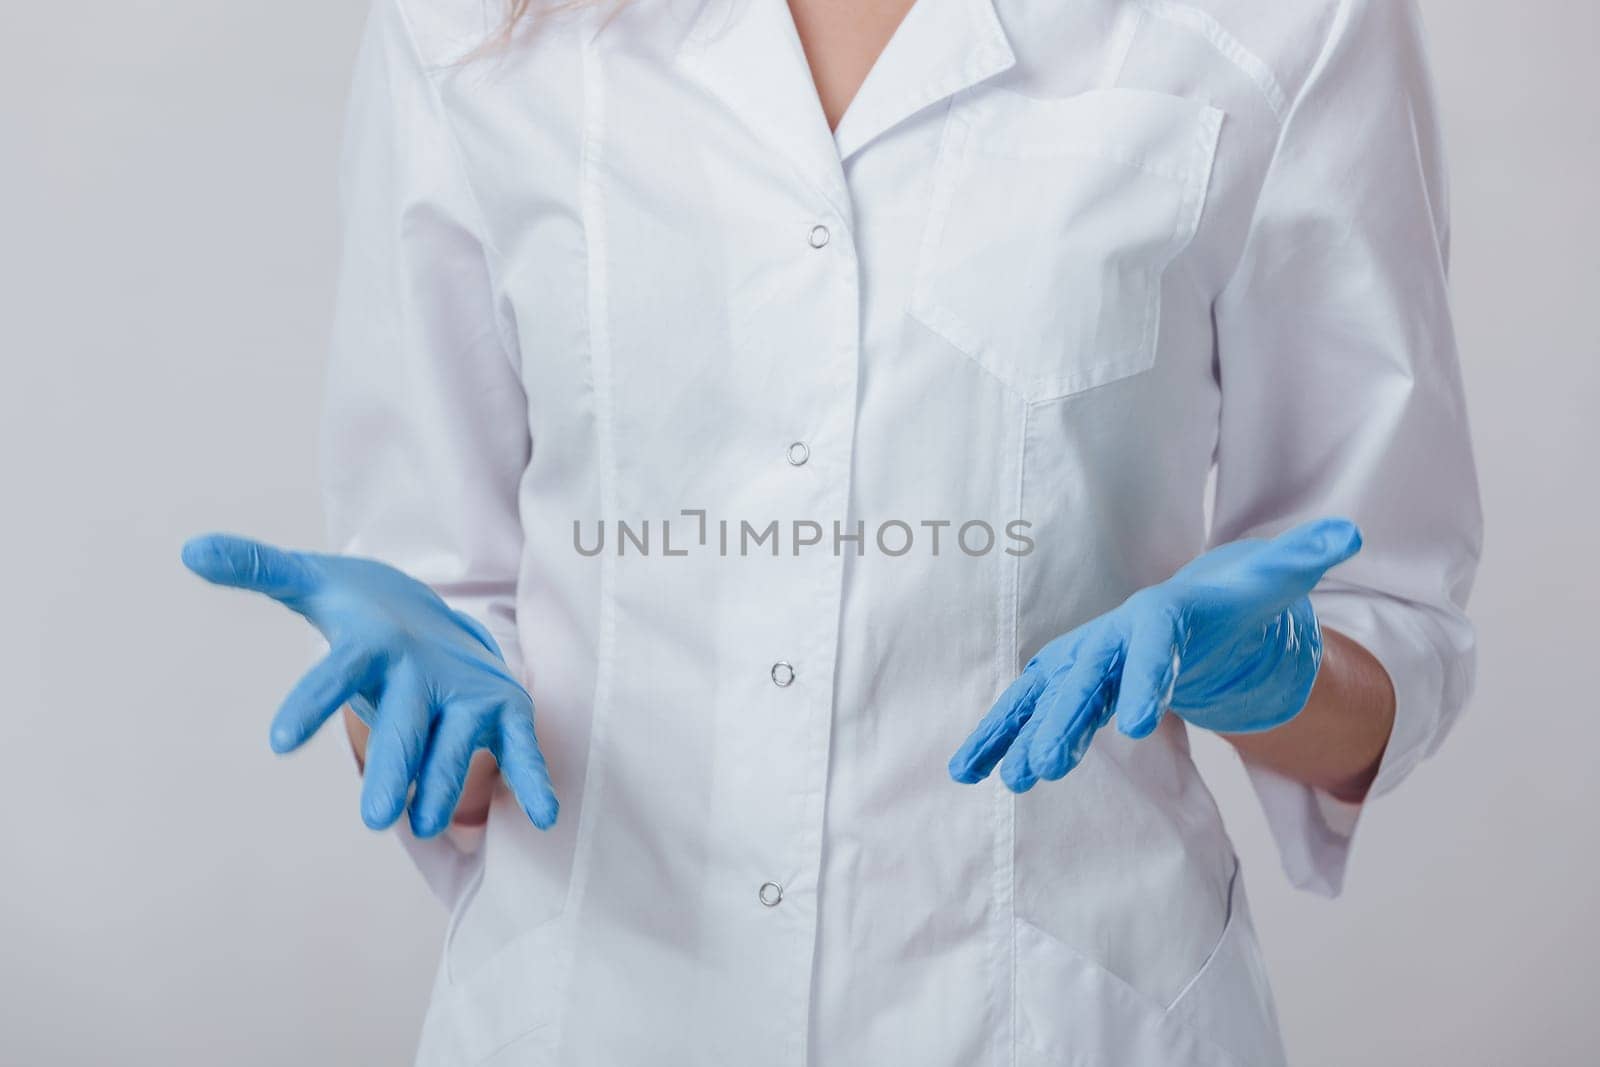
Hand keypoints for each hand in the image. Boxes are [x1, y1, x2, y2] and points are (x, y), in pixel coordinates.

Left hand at [182, 533, 557, 835]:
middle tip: (374, 818)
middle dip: (394, 769)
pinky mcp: (502, 709)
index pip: (337, 671)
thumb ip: (258, 570)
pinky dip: (534, 777)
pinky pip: (519, 746)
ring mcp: (468, 688)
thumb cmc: (363, 611)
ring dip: (443, 788)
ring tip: (418, 828)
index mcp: (373, 641)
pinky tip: (542, 816)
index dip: (311, 705)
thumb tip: (191, 549)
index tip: (279, 742)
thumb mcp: (313, 587)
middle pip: (406, 723)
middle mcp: (424, 665)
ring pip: (456, 745)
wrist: (436, 606)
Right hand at [949, 517, 1361, 792]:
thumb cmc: (1236, 600)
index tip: (1142, 725)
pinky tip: (969, 772)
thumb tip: (1347, 532)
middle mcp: (1111, 635)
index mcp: (1161, 613)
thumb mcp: (1275, 581)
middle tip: (1051, 766)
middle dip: (1066, 720)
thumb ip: (1303, 559)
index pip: (1150, 643)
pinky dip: (997, 736)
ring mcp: (1084, 661)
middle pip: (1085, 678)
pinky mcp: (1069, 687)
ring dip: (1021, 734)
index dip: (1144, 679)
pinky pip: (1026, 712)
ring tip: (1007, 779)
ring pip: (1045, 698)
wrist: (1195, 609)